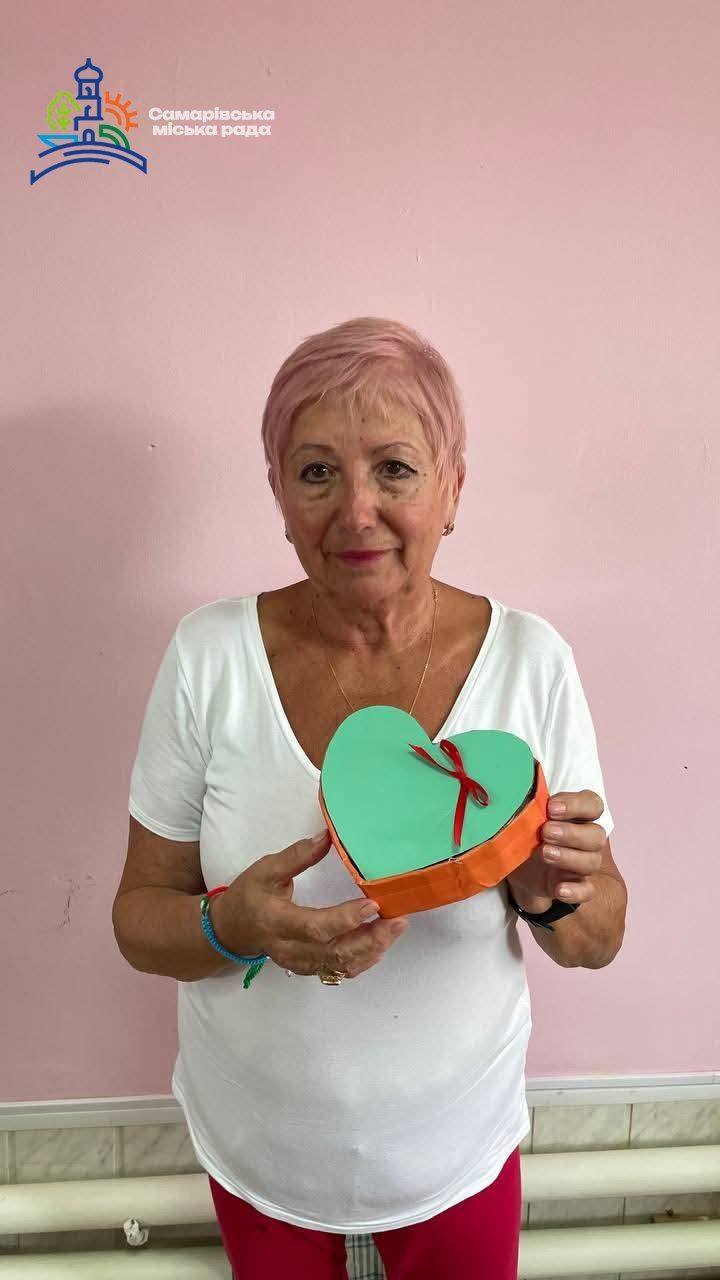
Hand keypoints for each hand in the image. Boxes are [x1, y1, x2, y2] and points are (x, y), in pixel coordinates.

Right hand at [214, 829, 407, 977]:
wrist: (232, 929)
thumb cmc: (249, 896)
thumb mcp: (265, 869)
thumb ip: (297, 856)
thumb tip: (327, 837)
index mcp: (277, 921)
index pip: (315, 927)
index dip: (346, 919)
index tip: (372, 905)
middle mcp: (290, 948)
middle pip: (335, 952)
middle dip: (371, 938)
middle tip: (397, 920)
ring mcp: (300, 963)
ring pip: (341, 965)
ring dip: (372, 949)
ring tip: (395, 929)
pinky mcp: (309, 968)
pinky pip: (339, 971)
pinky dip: (363, 960)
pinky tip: (380, 944)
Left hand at [505, 790, 606, 912]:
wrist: (518, 869)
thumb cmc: (525, 833)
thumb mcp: (523, 818)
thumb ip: (529, 807)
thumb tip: (517, 797)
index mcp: (577, 815)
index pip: (592, 804)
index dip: (576, 804)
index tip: (551, 807)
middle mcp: (586, 838)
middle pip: (596, 834)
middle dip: (571, 833)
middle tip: (546, 832)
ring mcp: (583, 863)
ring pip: (592, 861)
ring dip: (569, 857)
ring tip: (544, 853)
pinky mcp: (575, 886)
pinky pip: (587, 890)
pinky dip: (576, 891)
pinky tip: (559, 890)